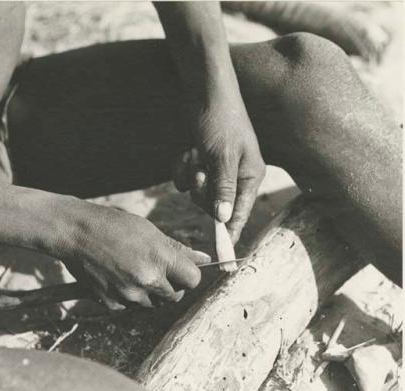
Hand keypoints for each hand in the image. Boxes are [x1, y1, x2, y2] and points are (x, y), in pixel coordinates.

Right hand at [51, 198, 210, 309]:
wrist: (75, 233)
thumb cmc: (114, 225)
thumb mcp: (150, 231)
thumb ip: (178, 249)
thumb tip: (203, 258)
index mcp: (160, 259)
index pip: (193, 280)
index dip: (188, 275)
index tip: (180, 269)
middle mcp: (146, 280)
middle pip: (175, 296)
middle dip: (170, 285)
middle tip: (155, 268)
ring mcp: (128, 295)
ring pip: (153, 304)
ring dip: (150, 292)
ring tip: (134, 270)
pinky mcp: (111, 304)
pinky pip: (130, 307)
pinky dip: (129, 297)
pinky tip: (119, 277)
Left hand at [174, 93, 265, 243]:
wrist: (204, 92)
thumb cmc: (220, 120)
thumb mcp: (223, 156)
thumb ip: (224, 189)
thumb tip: (224, 219)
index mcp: (249, 176)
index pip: (240, 214)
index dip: (231, 234)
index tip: (224, 258)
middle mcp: (235, 176)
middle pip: (213, 206)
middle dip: (201, 191)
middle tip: (201, 172)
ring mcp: (216, 169)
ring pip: (196, 192)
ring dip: (190, 175)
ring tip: (195, 153)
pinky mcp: (201, 162)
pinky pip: (185, 178)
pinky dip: (182, 167)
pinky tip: (187, 150)